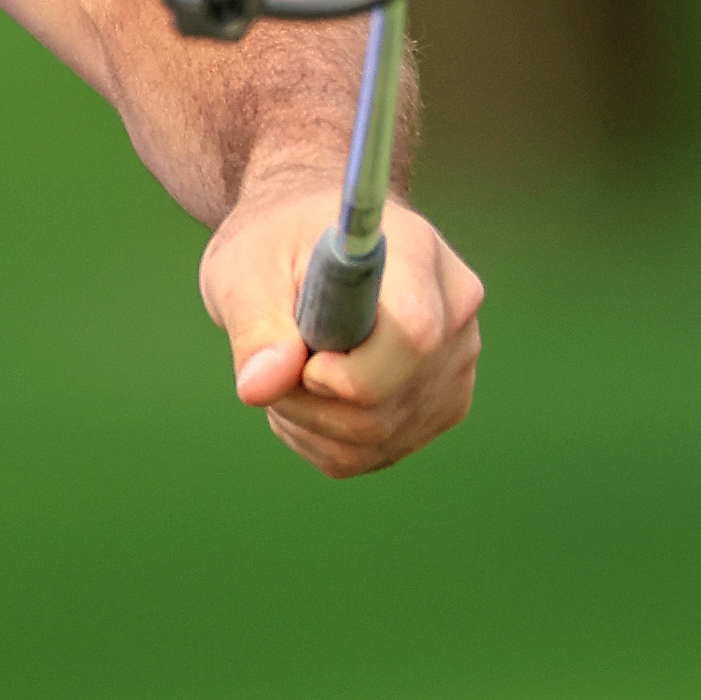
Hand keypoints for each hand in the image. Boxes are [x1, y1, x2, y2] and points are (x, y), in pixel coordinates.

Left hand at [199, 183, 482, 475]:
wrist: (303, 246)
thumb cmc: (274, 247)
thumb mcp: (244, 270)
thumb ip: (254, 327)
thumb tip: (258, 387)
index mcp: (416, 255)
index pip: (414, 334)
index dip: (350, 371)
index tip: (302, 362)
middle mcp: (455, 315)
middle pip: (388, 400)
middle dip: (309, 399)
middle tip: (270, 362)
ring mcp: (455, 365)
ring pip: (379, 436)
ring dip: (308, 420)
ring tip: (284, 368)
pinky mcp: (441, 406)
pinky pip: (376, 453)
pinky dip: (322, 437)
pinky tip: (305, 392)